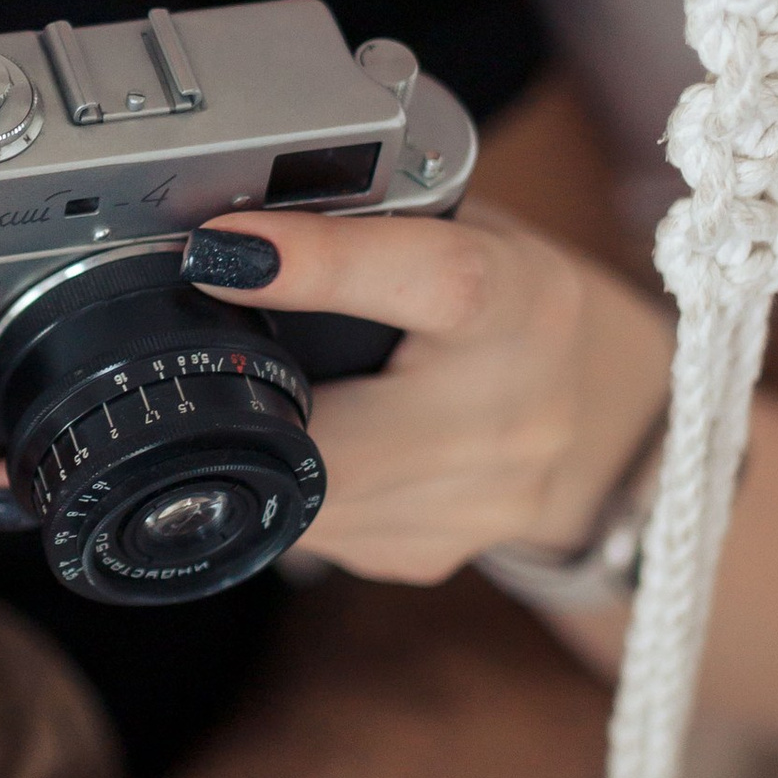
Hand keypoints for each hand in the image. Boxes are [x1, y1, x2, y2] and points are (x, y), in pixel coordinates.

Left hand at [183, 202, 674, 579]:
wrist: (581, 402)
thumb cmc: (488, 297)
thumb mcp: (455, 232)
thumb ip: (363, 226)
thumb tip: (229, 234)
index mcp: (524, 299)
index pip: (437, 282)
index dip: (324, 265)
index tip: (222, 250)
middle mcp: (521, 411)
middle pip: (350, 444)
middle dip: (252, 416)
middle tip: (197, 375)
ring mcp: (487, 498)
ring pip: (320, 500)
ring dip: (263, 458)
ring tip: (254, 410)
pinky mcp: (440, 552)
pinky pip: (326, 533)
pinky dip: (297, 493)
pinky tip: (311, 452)